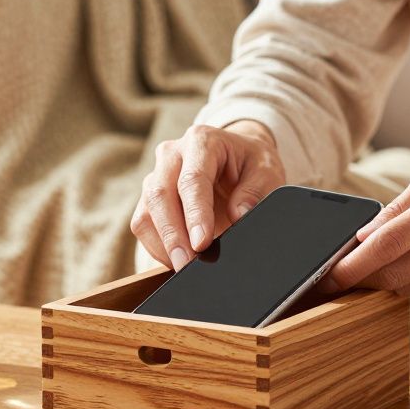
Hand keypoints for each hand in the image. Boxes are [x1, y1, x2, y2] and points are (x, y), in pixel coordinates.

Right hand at [131, 121, 285, 270]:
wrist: (236, 157)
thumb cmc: (250, 163)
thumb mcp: (266, 170)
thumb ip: (256, 190)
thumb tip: (238, 214)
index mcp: (202, 142)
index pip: (192, 180)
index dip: (195, 214)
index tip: (203, 243)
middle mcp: (172, 155)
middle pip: (160, 195)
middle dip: (172, 235)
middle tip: (186, 265)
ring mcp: (156, 176)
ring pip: (145, 212)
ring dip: (162, 244)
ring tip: (183, 267)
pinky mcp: (149, 198)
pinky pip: (143, 224)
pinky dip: (157, 246)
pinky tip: (176, 260)